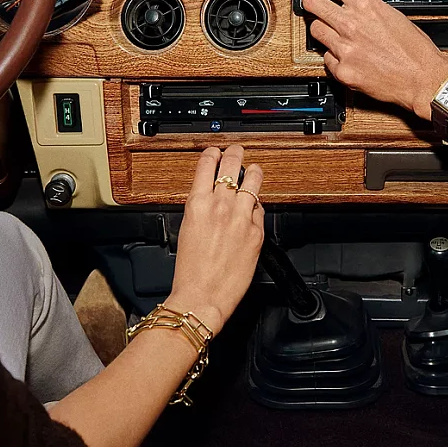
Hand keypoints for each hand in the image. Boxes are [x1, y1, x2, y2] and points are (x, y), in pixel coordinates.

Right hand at [166, 145, 263, 333]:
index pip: (207, 164)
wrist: (202, 296)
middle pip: (231, 165)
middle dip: (234, 153)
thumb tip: (212, 196)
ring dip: (252, 172)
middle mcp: (220, 206)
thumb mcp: (187, 229)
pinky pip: (260, 209)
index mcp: (197, 203)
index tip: (216, 152)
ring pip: (253, 181)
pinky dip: (256, 205)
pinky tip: (254, 205)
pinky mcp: (257, 232)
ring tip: (254, 170)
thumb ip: (201, 208)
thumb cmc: (190, 270)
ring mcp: (241, 217)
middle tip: (236, 150)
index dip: (213, 154)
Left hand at [299, 0, 447, 120]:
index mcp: (366, 5)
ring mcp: (344, 48)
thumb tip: (351, 2)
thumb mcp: (393, 15)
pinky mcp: (342, 70)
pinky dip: (334, 55)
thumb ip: (368, 7)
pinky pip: (326, 57)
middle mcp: (351, 24)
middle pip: (313, 3)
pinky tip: (347, 55)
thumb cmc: (415, 50)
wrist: (423, 80)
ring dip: (322, 28)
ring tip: (335, 32)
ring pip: (315, 30)